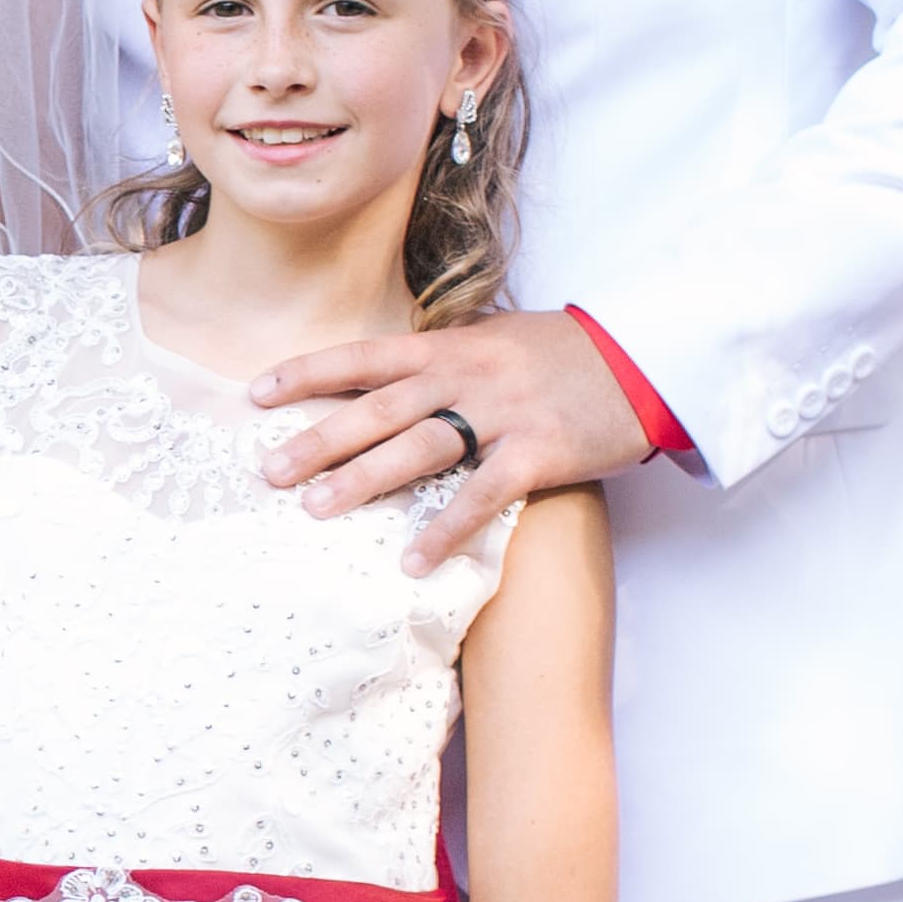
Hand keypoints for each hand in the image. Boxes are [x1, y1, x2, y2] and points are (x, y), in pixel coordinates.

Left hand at [252, 305, 649, 569]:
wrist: (646, 356)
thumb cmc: (563, 354)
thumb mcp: (495, 340)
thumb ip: (440, 360)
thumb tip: (380, 378)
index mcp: (450, 347)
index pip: (364, 356)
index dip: (308, 373)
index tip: (256, 395)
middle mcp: (467, 375)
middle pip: (378, 409)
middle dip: (319, 440)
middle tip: (269, 471)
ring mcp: (503, 413)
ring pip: (420, 448)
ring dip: (364, 481)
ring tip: (315, 510)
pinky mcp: (540, 452)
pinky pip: (483, 496)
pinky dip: (446, 530)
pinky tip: (413, 561)